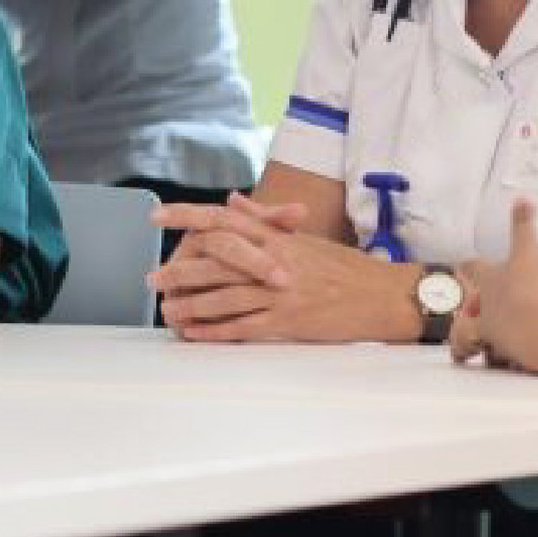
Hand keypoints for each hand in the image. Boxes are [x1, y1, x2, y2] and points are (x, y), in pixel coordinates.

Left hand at [151, 193, 413, 342]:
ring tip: (168, 310)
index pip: (224, 219)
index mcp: (279, 238)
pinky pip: (243, 327)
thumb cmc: (349, 269)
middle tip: (154, 277)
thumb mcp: (306, 238)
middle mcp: (276, 262)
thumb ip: (265, 222)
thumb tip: (233, 202)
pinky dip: (215, 331)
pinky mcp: (288, 322)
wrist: (383, 295)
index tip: (159, 215)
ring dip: (191, 304)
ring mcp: (281, 293)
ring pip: (224, 296)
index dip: (188, 216)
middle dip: (179, 269)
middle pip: (216, 260)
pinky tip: (195, 334)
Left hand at [458, 199, 537, 370]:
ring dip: (470, 346)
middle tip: (465, 320)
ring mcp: (498, 338)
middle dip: (464, 318)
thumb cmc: (536, 286)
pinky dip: (504, 361)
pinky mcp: (513, 359)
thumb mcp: (533, 246)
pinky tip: (510, 363)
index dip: (471, 266)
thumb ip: (526, 223)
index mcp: (492, 282)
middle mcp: (489, 312)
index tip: (462, 264)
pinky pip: (503, 362)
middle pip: (466, 317)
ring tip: (467, 353)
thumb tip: (522, 197)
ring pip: (475, 343)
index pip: (475, 270)